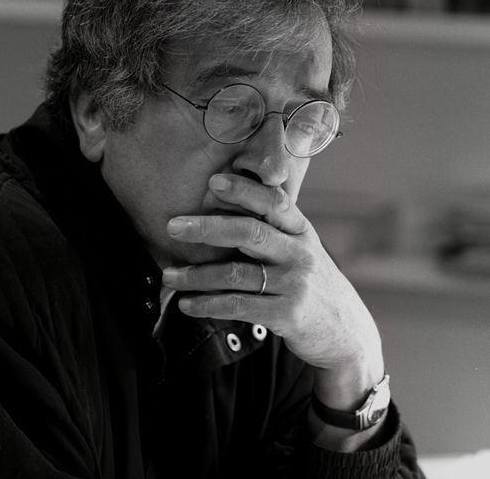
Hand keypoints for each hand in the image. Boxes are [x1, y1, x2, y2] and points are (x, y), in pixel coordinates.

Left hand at [162, 173, 383, 405]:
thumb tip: (220, 210)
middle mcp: (300, 253)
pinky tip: (188, 304)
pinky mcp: (288, 314)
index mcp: (301, 231)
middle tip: (173, 226)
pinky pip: (238, 306)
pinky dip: (208, 304)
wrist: (345, 332)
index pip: (273, 202)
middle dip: (208, 227)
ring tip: (170, 275)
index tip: (213, 182)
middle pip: (250, 232)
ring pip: (237, 273)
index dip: (244, 190)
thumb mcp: (301, 251)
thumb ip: (272, 232)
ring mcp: (295, 284)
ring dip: (196, 275)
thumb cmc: (312, 284)